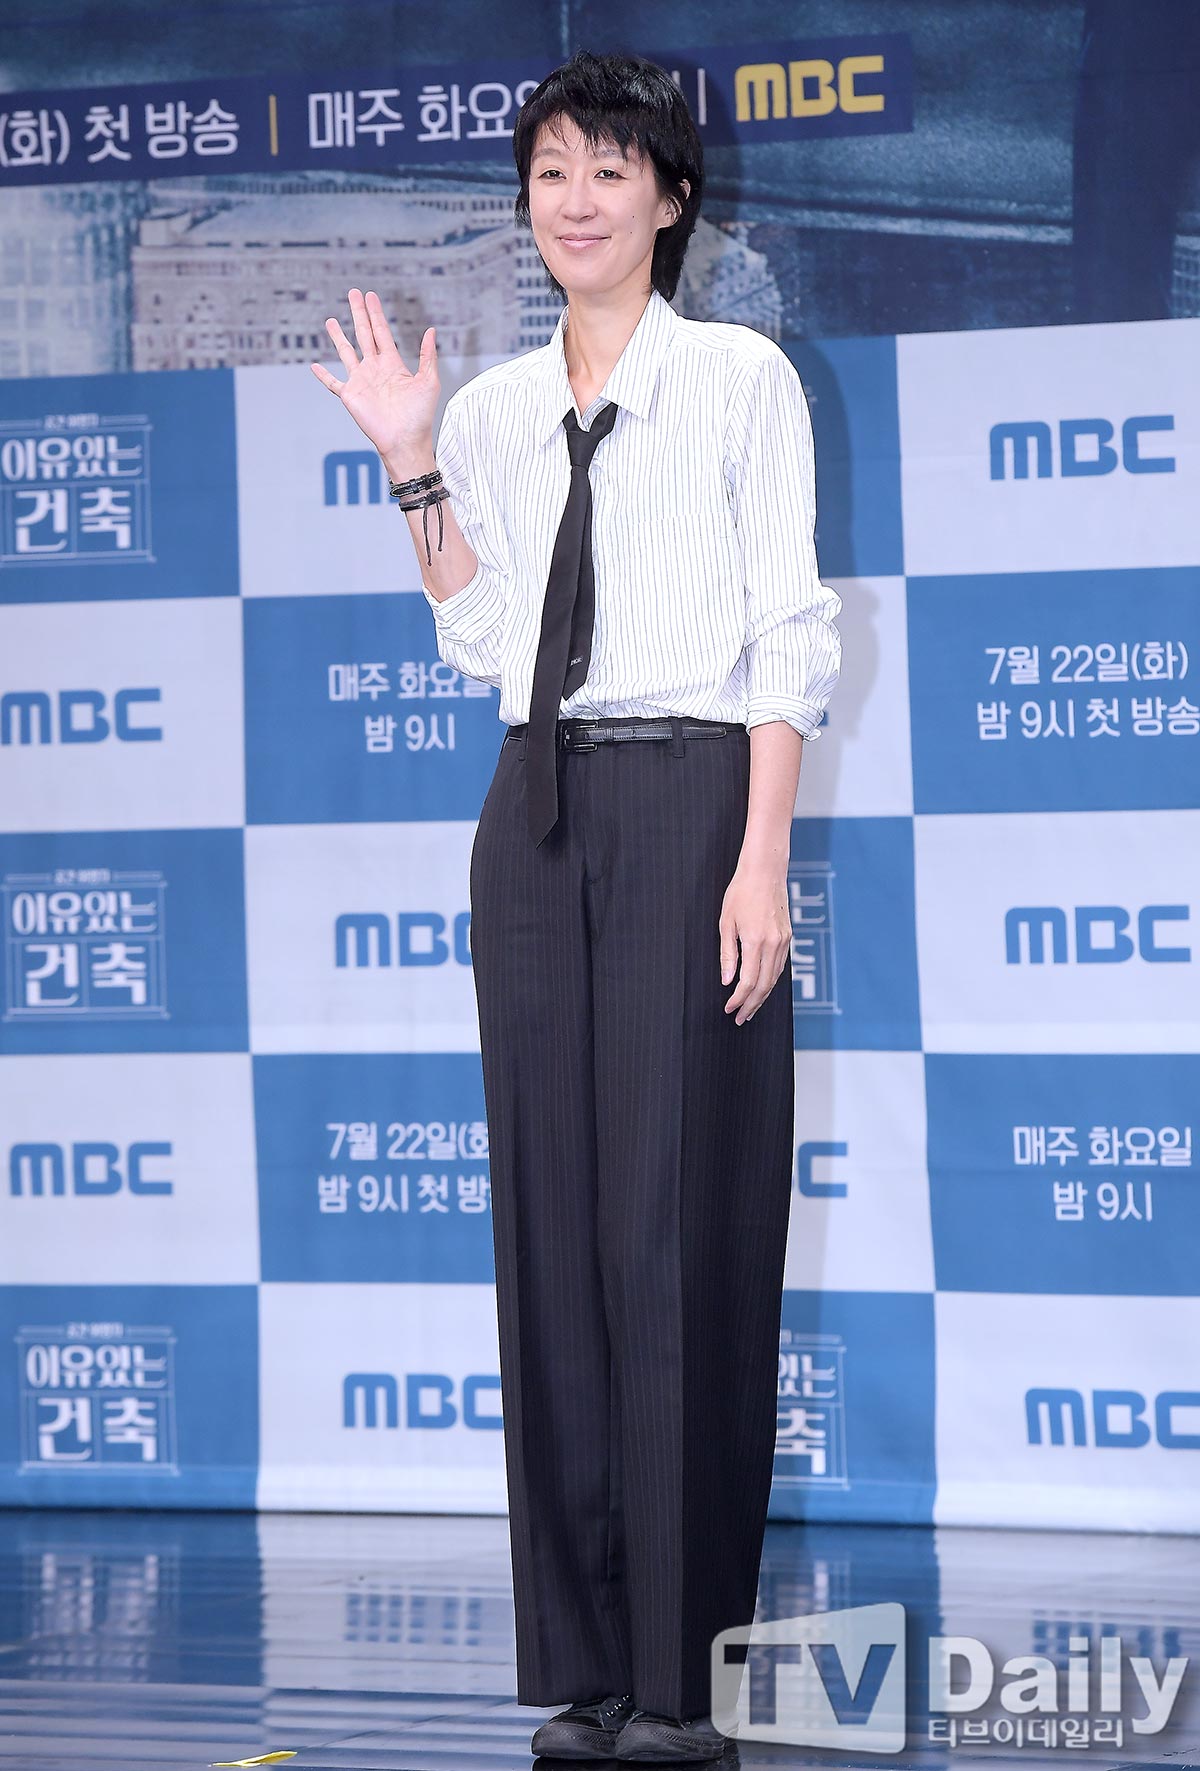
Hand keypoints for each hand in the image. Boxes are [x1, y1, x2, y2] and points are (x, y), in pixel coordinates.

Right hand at [310, 288, 437, 463]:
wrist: (405, 441)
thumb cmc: (420, 416)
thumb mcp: (428, 382)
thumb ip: (428, 356)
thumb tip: (431, 330)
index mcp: (393, 364)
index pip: (382, 332)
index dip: (375, 313)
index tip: (370, 296)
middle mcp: (375, 369)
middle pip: (364, 334)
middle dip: (358, 313)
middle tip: (353, 293)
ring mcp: (361, 381)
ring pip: (346, 352)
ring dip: (338, 336)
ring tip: (330, 321)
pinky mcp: (350, 396)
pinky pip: (333, 383)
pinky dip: (323, 376)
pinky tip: (313, 366)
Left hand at [719, 861, 790, 1024]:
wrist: (765, 872)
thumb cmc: (741, 893)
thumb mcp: (726, 923)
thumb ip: (727, 954)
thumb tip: (726, 980)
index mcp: (755, 941)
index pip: (748, 981)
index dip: (738, 999)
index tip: (728, 1009)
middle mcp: (774, 944)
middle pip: (764, 986)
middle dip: (751, 1005)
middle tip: (740, 1018)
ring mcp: (784, 941)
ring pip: (774, 979)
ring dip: (762, 997)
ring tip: (750, 1009)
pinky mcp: (788, 937)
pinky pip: (780, 967)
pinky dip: (770, 981)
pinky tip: (761, 988)